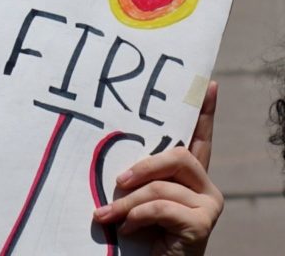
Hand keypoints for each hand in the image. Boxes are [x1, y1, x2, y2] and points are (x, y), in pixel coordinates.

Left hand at [93, 81, 221, 255]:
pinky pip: (162, 208)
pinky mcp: (202, 224)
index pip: (200, 138)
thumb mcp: (133, 196)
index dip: (204, 112)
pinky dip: (136, 217)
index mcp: (188, 177)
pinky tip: (127, 229)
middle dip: (143, 167)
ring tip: (107, 216)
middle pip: (179, 155)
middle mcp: (205, 187)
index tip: (209, 85)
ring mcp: (208, 205)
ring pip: (163, 185)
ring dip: (128, 201)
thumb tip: (116, 158)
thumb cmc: (136, 232)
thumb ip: (136, 175)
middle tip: (117, 182)